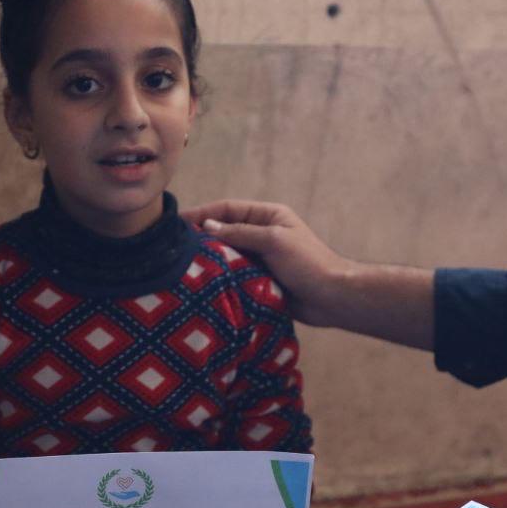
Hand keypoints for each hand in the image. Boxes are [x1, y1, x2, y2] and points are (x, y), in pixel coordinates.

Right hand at [180, 199, 349, 326]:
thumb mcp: (274, 240)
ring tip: (183, 266)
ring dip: (210, 259)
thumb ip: (240, 232)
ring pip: (227, 254)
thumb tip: (207, 227)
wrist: (332, 298)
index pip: (227, 209)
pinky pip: (234, 275)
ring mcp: (260, 258)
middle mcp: (261, 234)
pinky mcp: (259, 280)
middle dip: (202, 237)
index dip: (202, 214)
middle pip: (224, 231)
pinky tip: (202, 283)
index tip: (177, 222)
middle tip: (174, 246)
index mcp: (268, 216)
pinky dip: (220, 277)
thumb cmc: (308, 263)